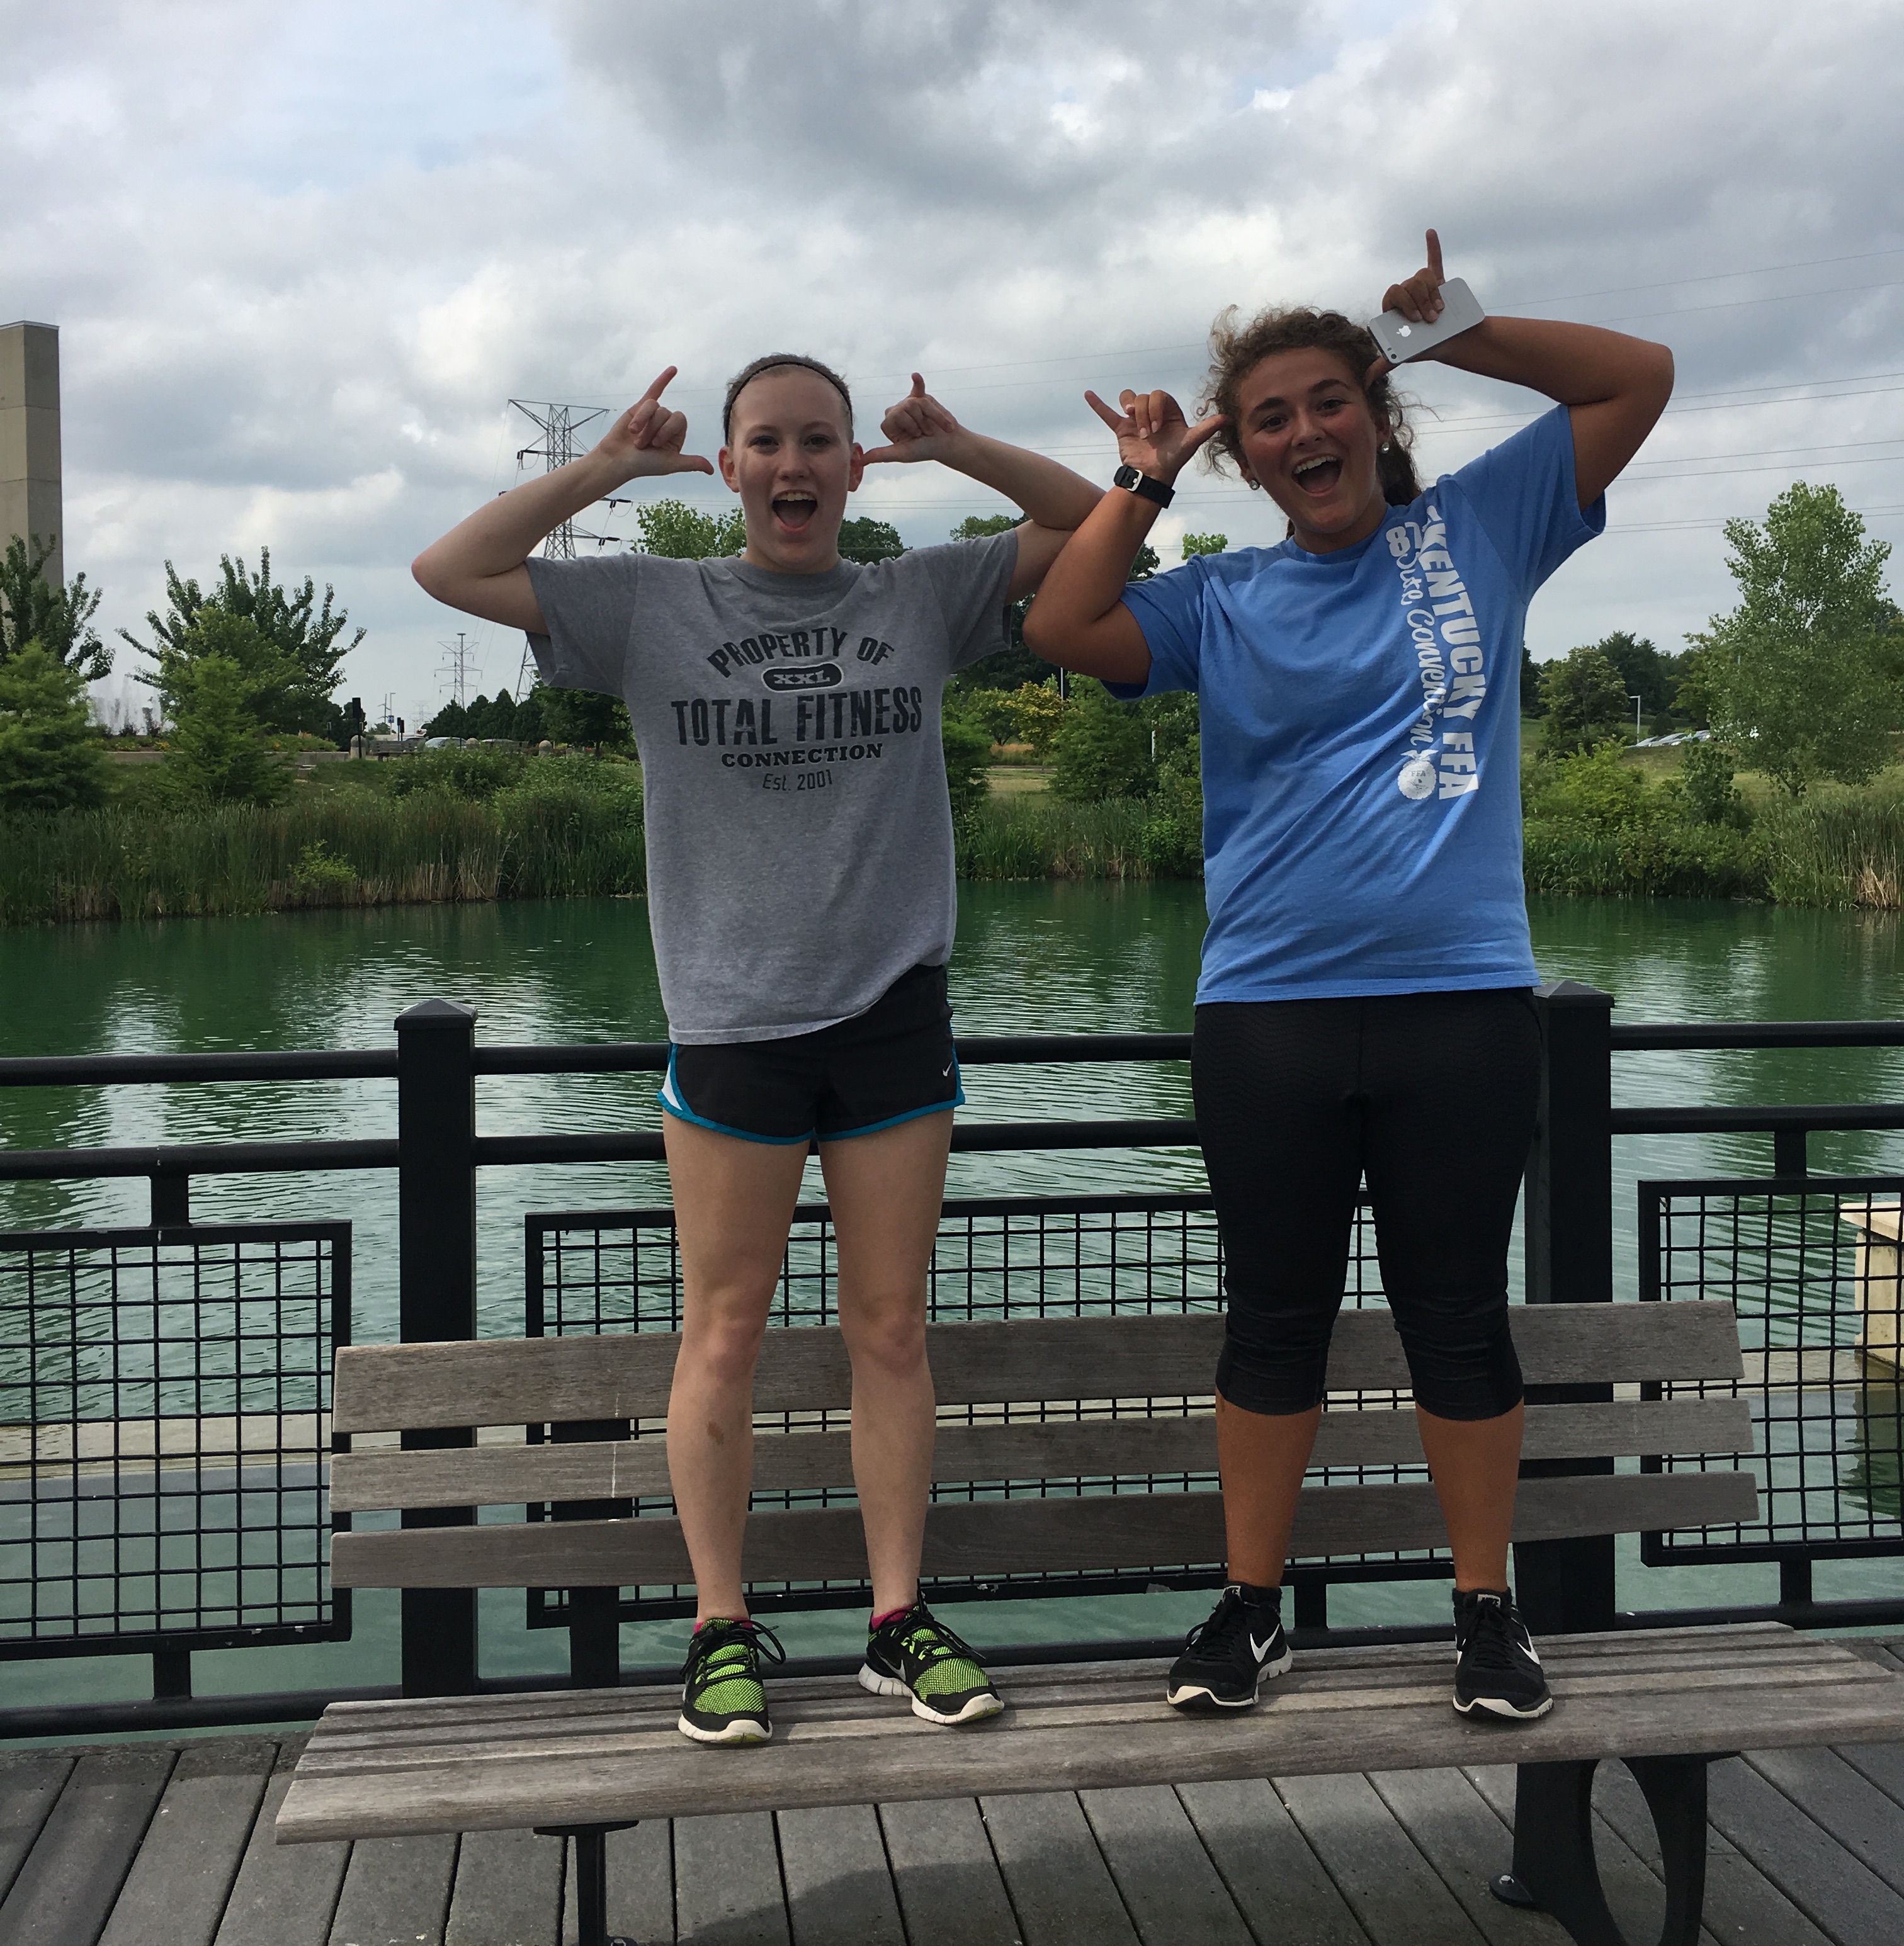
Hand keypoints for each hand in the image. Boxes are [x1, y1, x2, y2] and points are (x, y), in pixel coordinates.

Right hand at [591, 368, 713, 479]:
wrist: (617, 459)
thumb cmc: (643, 464)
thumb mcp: (670, 464)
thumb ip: (691, 463)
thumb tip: (711, 471)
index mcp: (676, 436)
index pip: (680, 420)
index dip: (668, 430)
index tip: (656, 444)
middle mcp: (666, 424)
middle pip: (666, 413)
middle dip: (653, 428)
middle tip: (642, 444)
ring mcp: (654, 415)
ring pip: (654, 407)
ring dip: (643, 421)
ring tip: (634, 435)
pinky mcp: (640, 407)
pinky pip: (654, 390)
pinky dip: (663, 379)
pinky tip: (673, 369)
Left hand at [861, 373, 966, 464]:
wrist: (947, 443)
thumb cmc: (924, 450)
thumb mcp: (902, 454)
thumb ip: (881, 455)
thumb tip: (860, 461)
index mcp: (889, 425)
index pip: (893, 417)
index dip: (909, 427)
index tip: (915, 437)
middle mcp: (896, 412)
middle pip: (904, 408)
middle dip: (919, 422)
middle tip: (924, 432)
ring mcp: (908, 404)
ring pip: (916, 402)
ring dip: (930, 417)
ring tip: (931, 425)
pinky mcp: (921, 396)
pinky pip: (918, 387)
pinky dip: (918, 382)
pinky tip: (915, 376)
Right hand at [1083, 387, 1225, 482]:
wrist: (1152, 477)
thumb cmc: (1172, 461)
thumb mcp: (1190, 443)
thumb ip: (1206, 429)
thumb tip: (1227, 418)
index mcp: (1168, 412)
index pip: (1159, 396)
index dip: (1157, 407)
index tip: (1158, 427)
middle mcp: (1151, 413)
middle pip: (1142, 396)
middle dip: (1144, 413)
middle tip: (1148, 434)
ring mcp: (1134, 420)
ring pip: (1128, 399)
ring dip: (1130, 410)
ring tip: (1130, 420)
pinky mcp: (1120, 430)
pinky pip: (1107, 414)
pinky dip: (1097, 404)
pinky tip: (1088, 394)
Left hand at [1366, 228, 1446, 383]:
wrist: (1448, 342)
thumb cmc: (1423, 348)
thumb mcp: (1401, 357)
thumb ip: (1382, 365)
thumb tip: (1364, 380)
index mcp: (1393, 306)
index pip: (1392, 295)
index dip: (1403, 304)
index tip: (1415, 319)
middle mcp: (1406, 293)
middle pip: (1408, 285)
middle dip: (1420, 301)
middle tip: (1430, 320)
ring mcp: (1422, 286)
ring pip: (1423, 277)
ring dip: (1432, 292)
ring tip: (1440, 312)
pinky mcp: (1439, 281)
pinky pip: (1434, 259)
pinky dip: (1433, 246)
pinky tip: (1430, 233)